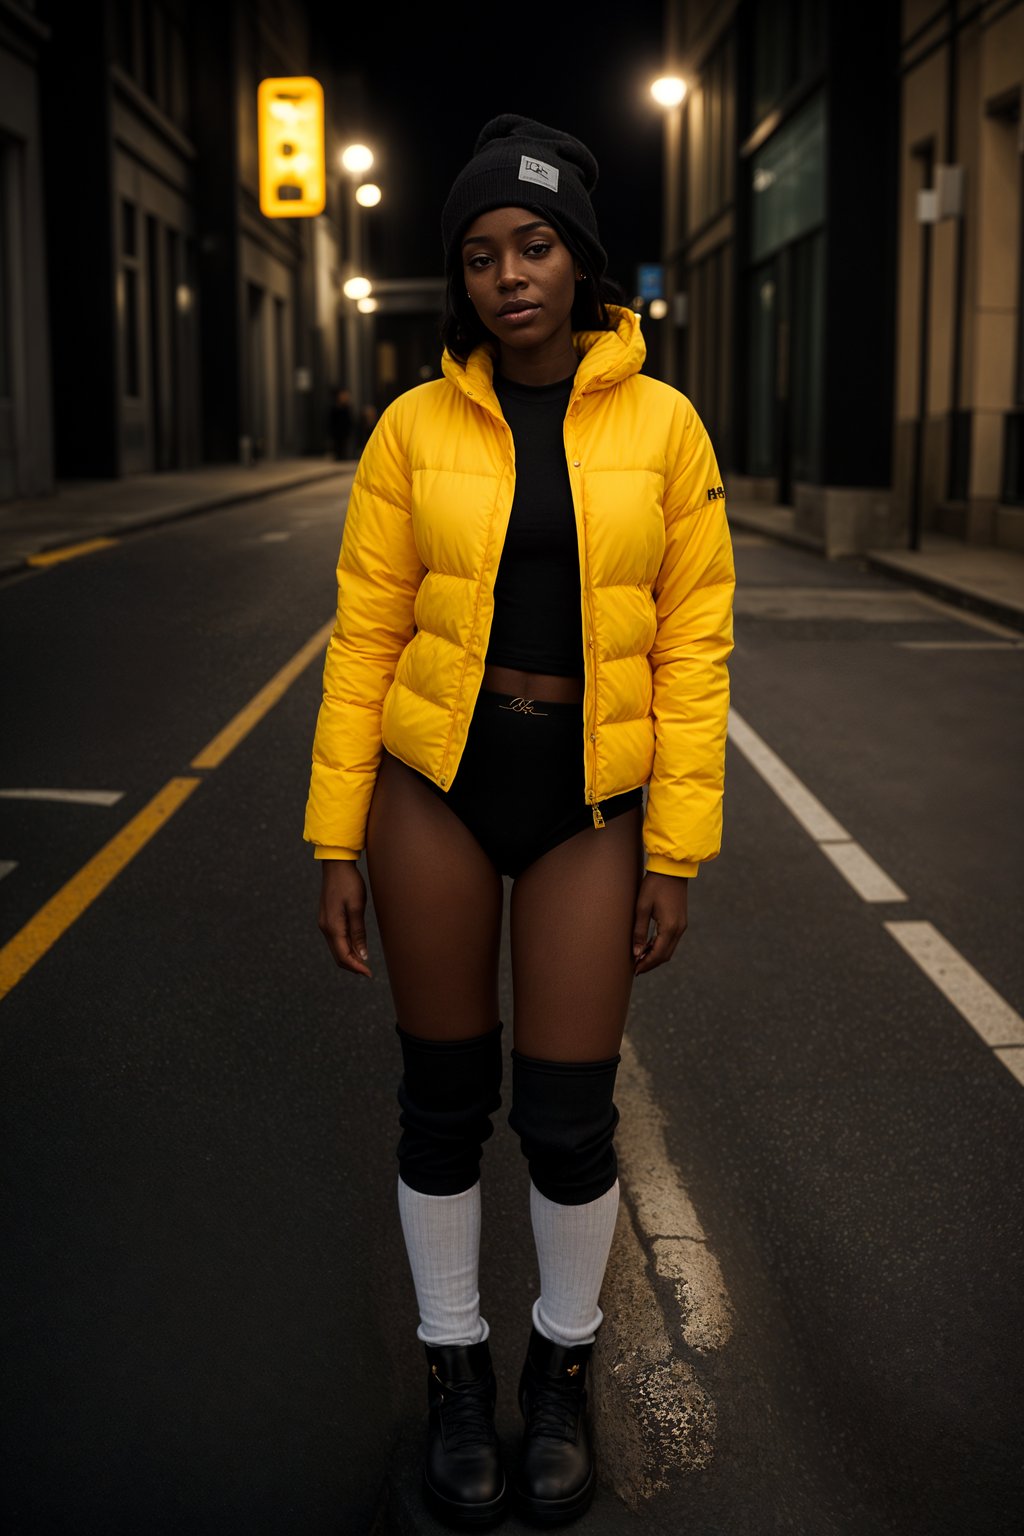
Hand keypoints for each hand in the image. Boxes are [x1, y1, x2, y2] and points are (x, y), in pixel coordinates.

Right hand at [317, 860, 372, 977]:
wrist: (337, 866)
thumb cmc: (349, 883)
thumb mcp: (356, 907)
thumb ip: (358, 932)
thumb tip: (362, 955)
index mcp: (332, 926)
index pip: (343, 955)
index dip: (356, 967)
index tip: (369, 974)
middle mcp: (325, 927)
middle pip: (338, 955)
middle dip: (352, 966)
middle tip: (368, 972)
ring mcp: (325, 923)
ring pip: (336, 948)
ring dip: (349, 958)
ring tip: (364, 963)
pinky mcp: (327, 918)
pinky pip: (336, 939)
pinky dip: (346, 948)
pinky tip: (356, 948)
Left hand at [632, 872, 687, 974]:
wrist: (671, 869)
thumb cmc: (654, 885)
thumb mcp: (642, 907)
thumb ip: (639, 931)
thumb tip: (637, 953)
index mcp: (670, 927)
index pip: (658, 954)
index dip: (646, 964)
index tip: (634, 971)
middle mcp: (679, 929)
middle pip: (665, 955)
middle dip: (651, 963)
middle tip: (636, 968)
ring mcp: (682, 925)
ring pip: (669, 949)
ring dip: (656, 955)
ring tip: (640, 958)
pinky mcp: (681, 920)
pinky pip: (671, 940)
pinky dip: (660, 946)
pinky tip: (649, 946)